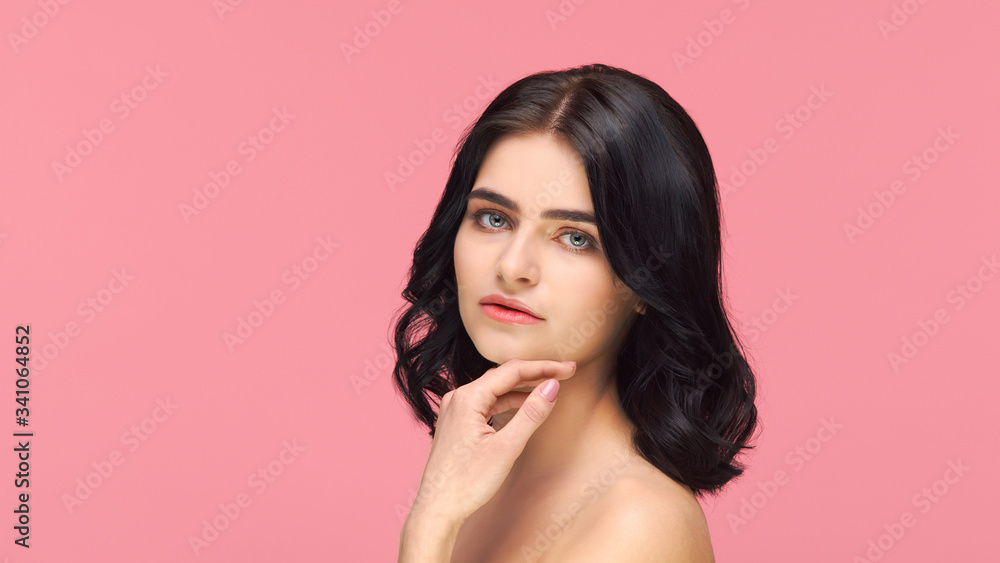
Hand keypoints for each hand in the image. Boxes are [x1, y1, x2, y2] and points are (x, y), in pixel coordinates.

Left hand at [407, 359, 576, 524]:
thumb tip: (553, 386)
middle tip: (566, 373)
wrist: (438, 509)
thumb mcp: (507, 448)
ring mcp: (455, 410)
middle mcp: (458, 398)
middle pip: (503, 376)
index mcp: (467, 398)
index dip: (544, 367)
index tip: (570, 369)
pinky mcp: (457, 422)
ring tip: (550, 388)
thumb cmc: (467, 483)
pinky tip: (524, 407)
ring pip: (495, 390)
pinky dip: (508, 403)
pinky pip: (487, 404)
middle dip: (535, 374)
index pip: (513, 371)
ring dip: (523, 389)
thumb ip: (531, 414)